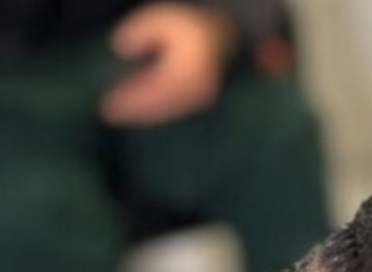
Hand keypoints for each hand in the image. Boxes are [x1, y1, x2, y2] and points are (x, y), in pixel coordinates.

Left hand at [101, 3, 236, 126]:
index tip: (109, 102)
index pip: (154, 90)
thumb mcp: (161, 18)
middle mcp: (196, 90)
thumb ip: (140, 30)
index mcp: (187, 71)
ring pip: (167, 111)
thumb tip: (121, 49)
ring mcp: (200, 99)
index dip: (131, 98)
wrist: (225, 36)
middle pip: (160, 105)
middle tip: (109, 114)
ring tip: (121, 115)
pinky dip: (156, 111)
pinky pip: (175, 109)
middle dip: (134, 111)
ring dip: (144, 115)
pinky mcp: (201, 101)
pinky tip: (141, 111)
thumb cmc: (190, 26)